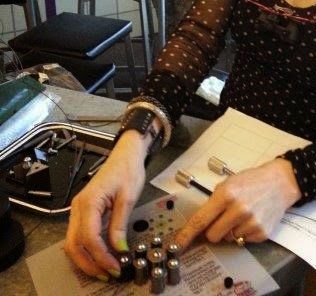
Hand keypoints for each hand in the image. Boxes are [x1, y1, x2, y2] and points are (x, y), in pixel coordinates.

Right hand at [64, 132, 147, 278]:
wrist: (126, 155)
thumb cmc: (127, 170)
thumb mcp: (127, 197)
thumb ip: (120, 224)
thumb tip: (118, 249)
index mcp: (89, 202)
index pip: (89, 237)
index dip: (101, 256)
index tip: (116, 267)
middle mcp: (78, 207)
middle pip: (74, 244)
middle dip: (89, 264)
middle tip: (108, 274)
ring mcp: (78, 209)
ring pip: (73, 242)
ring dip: (86, 259)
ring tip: (105, 269)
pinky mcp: (83, 211)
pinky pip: (78, 235)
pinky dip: (87, 250)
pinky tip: (100, 256)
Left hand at [175, 158, 300, 250]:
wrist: (280, 183)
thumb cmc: (252, 181)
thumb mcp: (228, 183)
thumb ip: (214, 201)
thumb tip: (201, 223)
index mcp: (226, 194)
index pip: (200, 220)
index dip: (186, 235)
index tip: (177, 245)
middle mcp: (238, 210)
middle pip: (212, 235)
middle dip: (213, 230)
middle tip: (222, 218)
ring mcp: (251, 223)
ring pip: (228, 239)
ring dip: (230, 230)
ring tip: (242, 214)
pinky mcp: (261, 233)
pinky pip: (243, 241)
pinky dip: (244, 232)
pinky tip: (252, 218)